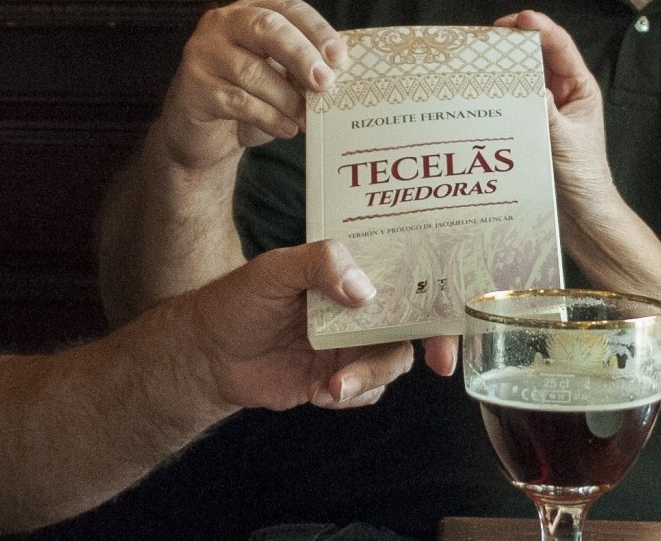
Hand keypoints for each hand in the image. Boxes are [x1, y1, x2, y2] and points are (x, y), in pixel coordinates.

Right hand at [153, 0, 345, 172]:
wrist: (201, 133)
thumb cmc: (246, 98)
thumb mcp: (277, 76)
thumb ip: (301, 69)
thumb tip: (336, 75)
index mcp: (250, 12)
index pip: (289, 9)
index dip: (317, 30)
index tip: (340, 57)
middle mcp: (223, 24)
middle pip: (267, 28)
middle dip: (301, 55)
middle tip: (325, 82)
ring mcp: (203, 52)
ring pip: (253, 70)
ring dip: (287, 98)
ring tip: (308, 119)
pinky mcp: (192, 85)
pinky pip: (237, 100)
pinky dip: (268, 117)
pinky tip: (286, 129)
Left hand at [182, 240, 423, 411]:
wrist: (208, 354)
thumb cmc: (240, 299)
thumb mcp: (275, 269)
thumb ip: (319, 264)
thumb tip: (365, 290)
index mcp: (350, 273)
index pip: (406, 274)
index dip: (439, 290)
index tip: (452, 310)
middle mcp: (359, 309)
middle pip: (415, 324)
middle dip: (434, 345)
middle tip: (438, 363)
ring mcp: (350, 346)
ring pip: (392, 363)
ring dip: (372, 376)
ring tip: (335, 385)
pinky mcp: (337, 380)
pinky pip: (367, 393)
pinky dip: (351, 396)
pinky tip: (319, 393)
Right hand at [495, 11, 614, 204]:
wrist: (582, 210)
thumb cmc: (584, 174)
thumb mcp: (566, 140)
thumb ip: (548, 114)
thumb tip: (531, 88)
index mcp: (579, 88)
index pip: (561, 47)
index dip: (541, 27)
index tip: (520, 17)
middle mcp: (562, 92)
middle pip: (539, 55)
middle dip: (517, 39)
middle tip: (491, 33)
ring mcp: (545, 107)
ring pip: (524, 75)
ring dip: (506, 64)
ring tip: (482, 55)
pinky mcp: (531, 123)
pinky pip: (514, 98)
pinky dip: (500, 90)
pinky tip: (483, 88)